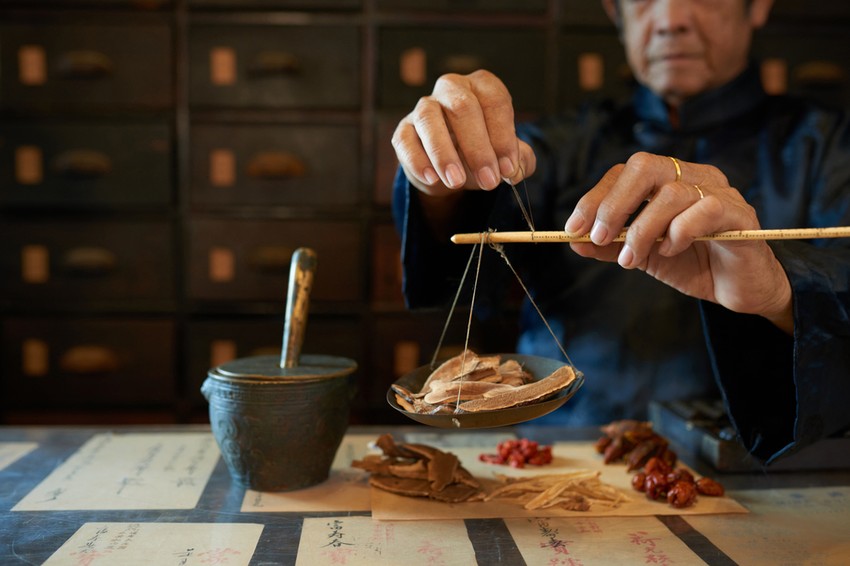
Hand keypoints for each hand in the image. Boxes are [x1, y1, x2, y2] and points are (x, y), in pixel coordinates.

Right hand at [391, 70, 535, 196]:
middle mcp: (452, 88)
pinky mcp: (404, 129)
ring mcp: (424, 107)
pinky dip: (418, 160)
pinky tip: (432, 179)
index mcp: (482, 87)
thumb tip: (518, 168)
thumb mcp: (506, 157)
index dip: (503, 136)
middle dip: (478, 149)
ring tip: (456, 182)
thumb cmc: (481, 152)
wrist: (450, 168)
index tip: (508, 169)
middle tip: (489, 181)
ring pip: (429, 119)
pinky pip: (405, 140)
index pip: (494, 101)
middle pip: (463, 107)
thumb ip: (520, 160)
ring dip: (444, 153)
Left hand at [564, 152, 792, 332]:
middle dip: (614, 204)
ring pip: (672, 193)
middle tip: (600, 238)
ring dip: (642, 230)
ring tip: (631, 260)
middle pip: (646, 166)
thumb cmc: (692, 264)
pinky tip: (671, 252)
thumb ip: (610, 246)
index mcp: (668, 180)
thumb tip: (574, 240)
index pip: (625, 172)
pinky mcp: (741, 214)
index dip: (595, 197)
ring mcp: (719, 192)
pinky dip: (680, 232)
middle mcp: (693, 177)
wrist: (739, 290)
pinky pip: (705, 210)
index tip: (573, 228)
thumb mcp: (642, 256)